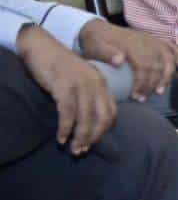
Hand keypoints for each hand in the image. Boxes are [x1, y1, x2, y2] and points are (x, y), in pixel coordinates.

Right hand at [16, 25, 116, 154]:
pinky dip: (65, 128)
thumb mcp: (81, 81)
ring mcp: (81, 85)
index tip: (93, 142)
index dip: (103, 130)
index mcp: (102, 83)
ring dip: (80, 137)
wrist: (44, 48)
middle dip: (94, 137)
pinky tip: (61, 138)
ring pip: (86, 117)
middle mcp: (95, 84)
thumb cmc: (61, 68)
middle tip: (82, 150)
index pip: (112, 112)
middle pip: (102, 117)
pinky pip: (68, 112)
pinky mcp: (64, 86)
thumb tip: (89, 122)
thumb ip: (89, 96)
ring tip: (73, 149)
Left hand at [79, 19, 177, 100]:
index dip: (143, 83)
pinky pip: (171, 47)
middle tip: (145, 98)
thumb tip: (120, 61)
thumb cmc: (95, 42)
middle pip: (158, 65)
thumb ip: (106, 54)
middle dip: (154, 84)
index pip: (144, 66)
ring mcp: (152, 40)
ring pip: (168, 58)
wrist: (97, 29)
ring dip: (168, 75)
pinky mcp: (154, 40)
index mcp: (131, 46)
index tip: (137, 96)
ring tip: (161, 90)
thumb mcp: (94, 48)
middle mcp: (145, 42)